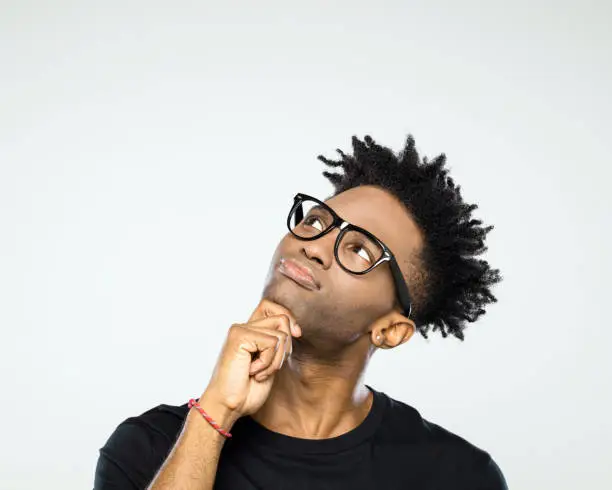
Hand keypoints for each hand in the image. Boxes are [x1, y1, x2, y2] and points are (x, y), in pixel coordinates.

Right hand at [201, 299, 301, 418]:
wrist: (227, 406)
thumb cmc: (246, 390)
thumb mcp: (271, 364)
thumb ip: (279, 344)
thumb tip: (296, 329)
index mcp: (250, 331)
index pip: (273, 307)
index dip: (288, 317)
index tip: (295, 335)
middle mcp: (243, 326)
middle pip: (282, 319)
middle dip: (286, 347)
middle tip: (271, 367)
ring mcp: (240, 330)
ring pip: (281, 334)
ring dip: (276, 360)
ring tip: (259, 373)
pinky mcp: (239, 336)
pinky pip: (272, 343)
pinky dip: (268, 363)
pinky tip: (253, 372)